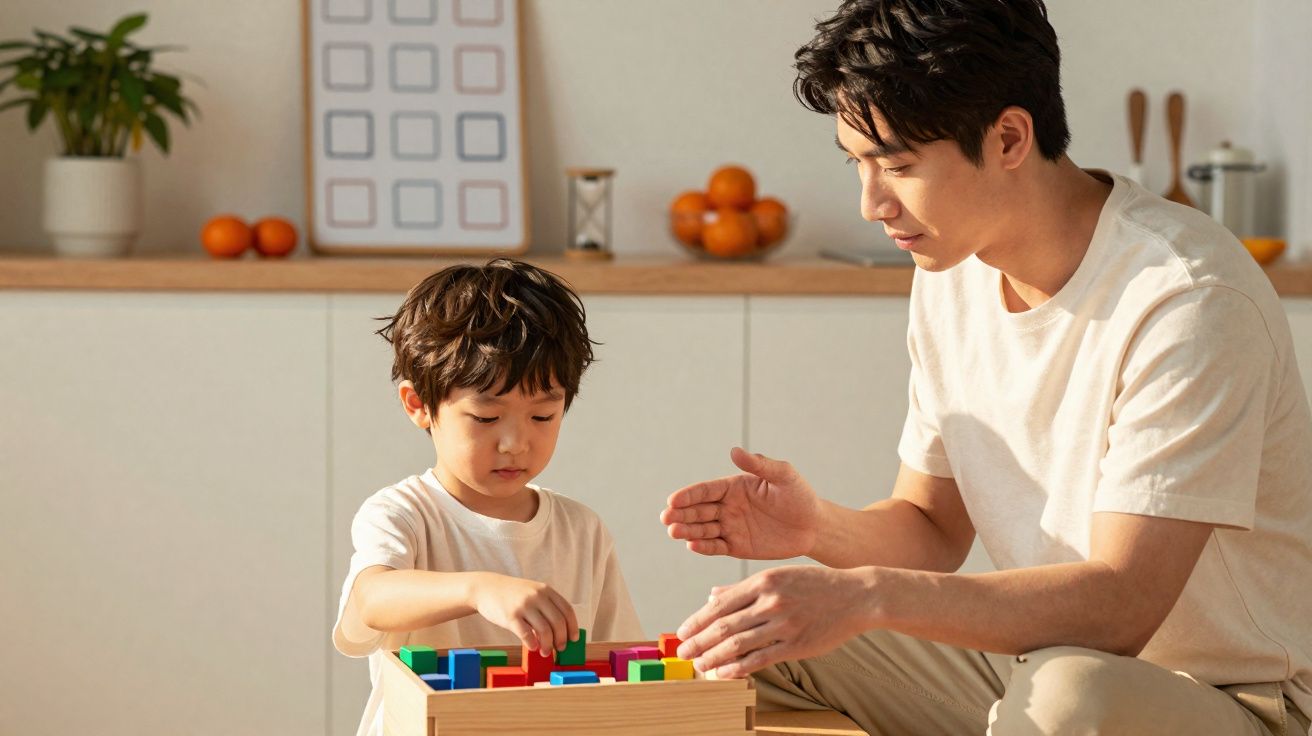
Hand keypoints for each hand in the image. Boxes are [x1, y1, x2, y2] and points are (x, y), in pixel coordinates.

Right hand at [473, 574, 579, 656]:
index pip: (567, 610)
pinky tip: (532, 647)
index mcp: (546, 590)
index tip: (573, 639)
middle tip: (559, 648)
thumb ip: (546, 607)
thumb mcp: (532, 592)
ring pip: (544, 631)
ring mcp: (524, 605)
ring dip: (547, 646)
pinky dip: (532, 644)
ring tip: (545, 652)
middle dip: (561, 639)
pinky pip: (527, 635)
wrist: (486, 588)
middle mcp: (537, 596)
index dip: (573, 627)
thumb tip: (561, 632)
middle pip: (558, 622)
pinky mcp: (510, 616)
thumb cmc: (512, 594)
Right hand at [660, 447, 820, 559]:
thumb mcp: (783, 476)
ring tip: (674, 533)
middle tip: (666, 519)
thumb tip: (734, 451)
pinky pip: (716, 547)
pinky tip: (693, 546)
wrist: (814, 526)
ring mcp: (730, 527)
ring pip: (702, 529)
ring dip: (687, 531)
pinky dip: (704, 547)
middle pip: (698, 510)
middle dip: (680, 515)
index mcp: (733, 487)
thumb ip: (759, 465)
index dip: (688, 495)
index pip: (705, 491)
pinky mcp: (737, 547)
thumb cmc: (800, 496)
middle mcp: (727, 507)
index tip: (672, 500)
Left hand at [674, 566, 872, 678]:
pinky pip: (761, 658)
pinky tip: (723, 673)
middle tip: (682, 652)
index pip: (720, 604)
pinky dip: (739, 667)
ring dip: (713, 656)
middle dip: (699, 641)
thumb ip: (744, 588)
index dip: (698, 620)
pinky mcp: (796, 644)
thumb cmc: (815, 585)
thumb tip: (711, 595)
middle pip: (724, 625)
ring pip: (738, 643)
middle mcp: (770, 602)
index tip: (682, 631)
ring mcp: (783, 624)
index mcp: (763, 582)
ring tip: (699, 665)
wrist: (856, 596)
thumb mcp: (778, 576)